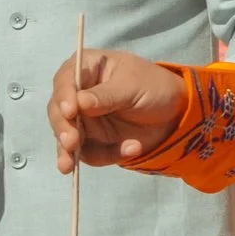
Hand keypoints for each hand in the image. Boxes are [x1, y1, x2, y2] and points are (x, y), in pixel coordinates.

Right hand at [49, 43, 187, 169]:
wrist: (176, 113)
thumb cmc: (154, 86)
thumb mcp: (133, 86)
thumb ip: (106, 96)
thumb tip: (78, 103)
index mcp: (86, 69)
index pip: (65, 81)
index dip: (64, 96)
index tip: (70, 112)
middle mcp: (78, 95)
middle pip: (58, 112)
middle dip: (63, 129)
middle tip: (71, 143)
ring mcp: (84, 120)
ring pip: (66, 138)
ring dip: (69, 153)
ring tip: (71, 167)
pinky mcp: (94, 142)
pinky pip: (91, 154)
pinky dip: (107, 156)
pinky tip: (132, 148)